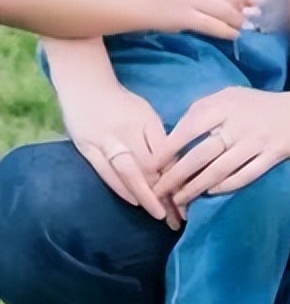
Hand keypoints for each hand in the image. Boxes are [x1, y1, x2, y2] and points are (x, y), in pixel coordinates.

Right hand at [61, 80, 180, 227]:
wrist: (86, 87)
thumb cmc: (121, 103)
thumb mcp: (146, 114)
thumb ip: (158, 138)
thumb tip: (175, 163)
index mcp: (146, 122)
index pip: (166, 154)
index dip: (179, 176)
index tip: (190, 195)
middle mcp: (128, 133)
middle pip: (150, 167)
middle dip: (165, 194)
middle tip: (179, 216)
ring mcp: (106, 142)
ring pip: (130, 173)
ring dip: (146, 197)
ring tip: (162, 215)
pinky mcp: (88, 150)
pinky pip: (107, 174)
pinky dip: (122, 189)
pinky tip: (136, 203)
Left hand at [154, 85, 289, 205]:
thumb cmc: (264, 104)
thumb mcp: (233, 96)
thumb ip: (206, 108)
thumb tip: (176, 133)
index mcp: (226, 104)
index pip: (189, 127)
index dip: (168, 149)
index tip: (152, 166)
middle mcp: (239, 123)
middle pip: (200, 155)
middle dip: (175, 177)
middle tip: (158, 192)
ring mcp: (257, 140)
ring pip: (218, 170)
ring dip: (195, 188)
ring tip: (179, 200)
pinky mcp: (273, 155)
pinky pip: (244, 176)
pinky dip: (225, 187)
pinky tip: (212, 194)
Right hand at [156, 0, 253, 39]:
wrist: (145, 1)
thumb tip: (251, 3)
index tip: (246, 3)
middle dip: (242, 9)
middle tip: (241, 17)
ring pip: (226, 10)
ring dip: (237, 21)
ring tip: (237, 26)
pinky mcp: (184, 16)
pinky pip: (213, 25)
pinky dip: (226, 31)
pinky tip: (232, 35)